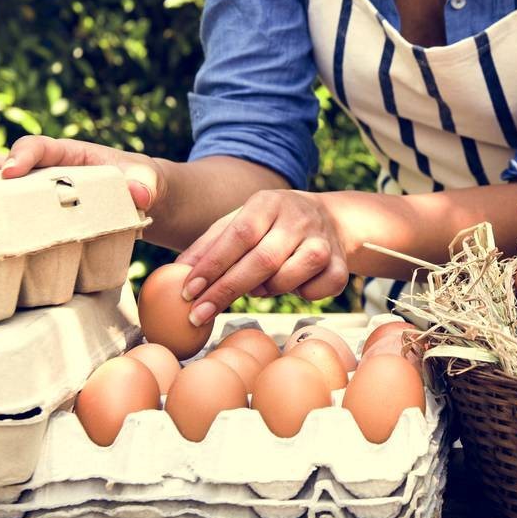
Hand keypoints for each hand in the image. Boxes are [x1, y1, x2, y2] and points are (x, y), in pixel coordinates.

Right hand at [0, 135, 163, 211]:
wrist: (148, 199)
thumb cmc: (145, 184)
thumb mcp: (153, 182)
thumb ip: (147, 183)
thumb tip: (139, 192)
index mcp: (71, 153)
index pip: (39, 147)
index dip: (23, 155)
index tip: (11, 171)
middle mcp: (45, 168)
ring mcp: (35, 190)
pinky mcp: (33, 212)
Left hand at [176, 190, 348, 325]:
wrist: (328, 218)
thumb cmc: (272, 224)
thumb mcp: (240, 221)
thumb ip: (209, 245)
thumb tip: (175, 273)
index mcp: (269, 202)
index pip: (238, 234)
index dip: (212, 265)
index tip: (188, 291)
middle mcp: (299, 219)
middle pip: (261, 260)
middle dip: (225, 291)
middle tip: (198, 314)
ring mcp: (324, 243)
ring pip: (287, 279)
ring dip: (264, 291)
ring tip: (256, 286)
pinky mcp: (341, 267)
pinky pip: (314, 293)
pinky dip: (298, 295)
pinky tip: (292, 284)